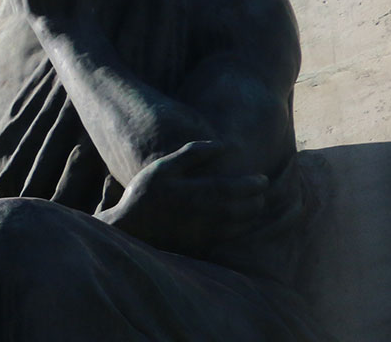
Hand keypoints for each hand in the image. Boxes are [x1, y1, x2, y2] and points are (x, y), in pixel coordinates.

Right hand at [98, 141, 269, 254]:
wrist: (129, 230)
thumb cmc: (144, 195)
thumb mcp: (163, 168)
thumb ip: (193, 154)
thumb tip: (224, 145)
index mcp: (199, 193)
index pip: (239, 188)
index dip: (255, 184)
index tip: (262, 179)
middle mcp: (207, 214)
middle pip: (245, 209)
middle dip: (258, 201)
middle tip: (262, 193)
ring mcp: (206, 233)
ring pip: (241, 225)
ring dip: (253, 216)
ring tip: (254, 207)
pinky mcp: (202, 246)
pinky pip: (230, 238)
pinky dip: (241, 230)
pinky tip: (240, 224)